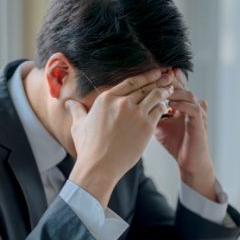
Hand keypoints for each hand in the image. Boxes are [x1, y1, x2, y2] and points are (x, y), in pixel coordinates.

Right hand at [66, 69, 173, 206]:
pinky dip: (164, 107)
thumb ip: (77, 111)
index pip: (130, 82)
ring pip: (155, 96)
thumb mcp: (79, 125)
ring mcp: (136, 113)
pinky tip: (167, 106)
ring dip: (164, 91)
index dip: (145, 76)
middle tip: (168, 76)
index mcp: (107, 98)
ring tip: (171, 89)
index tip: (153, 72)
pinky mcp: (146, 126)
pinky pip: (159, 111)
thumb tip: (68, 103)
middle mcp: (122, 102)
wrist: (99, 166)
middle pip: (145, 87)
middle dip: (158, 80)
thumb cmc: (88, 148)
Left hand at [155, 69, 216, 200]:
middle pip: (180, 86)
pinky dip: (182, 105)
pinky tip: (170, 104)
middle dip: (167, 81)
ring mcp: (198, 112)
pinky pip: (193, 108)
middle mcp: (192, 104)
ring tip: (160, 89)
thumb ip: (150, 113)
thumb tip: (132, 106)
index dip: (161, 80)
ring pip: (187, 94)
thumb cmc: (176, 143)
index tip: (147, 76)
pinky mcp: (200, 122)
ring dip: (173, 91)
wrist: (189, 161)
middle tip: (155, 77)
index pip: (173, 86)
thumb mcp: (159, 125)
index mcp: (183, 103)